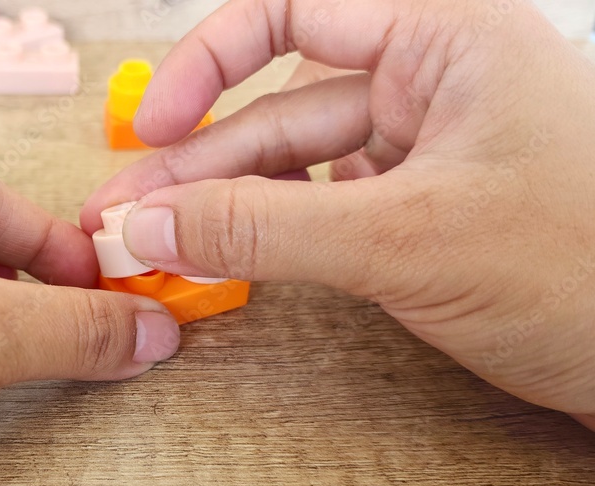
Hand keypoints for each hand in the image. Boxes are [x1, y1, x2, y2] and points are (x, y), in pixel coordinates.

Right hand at [83, 0, 594, 429]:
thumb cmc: (589, 272)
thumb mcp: (407, 240)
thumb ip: (266, 230)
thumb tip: (152, 226)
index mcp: (445, 37)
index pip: (297, 7)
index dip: (211, 57)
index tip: (155, 123)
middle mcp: (431, 82)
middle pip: (280, 104)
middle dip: (197, 164)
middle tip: (123, 216)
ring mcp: (422, 150)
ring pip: (292, 165)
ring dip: (219, 206)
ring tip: (149, 244)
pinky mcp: (416, 209)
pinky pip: (318, 208)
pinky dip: (264, 234)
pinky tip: (218, 256)